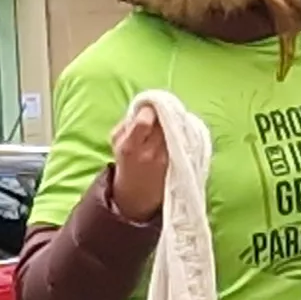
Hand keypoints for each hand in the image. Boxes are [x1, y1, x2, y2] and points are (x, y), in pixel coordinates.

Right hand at [106, 102, 168, 222]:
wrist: (137, 194)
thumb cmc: (127, 162)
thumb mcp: (117, 142)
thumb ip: (127, 123)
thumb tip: (146, 105)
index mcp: (129, 147)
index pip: (144, 121)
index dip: (149, 110)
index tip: (150, 109)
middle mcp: (149, 153)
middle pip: (163, 122)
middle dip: (164, 114)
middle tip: (162, 114)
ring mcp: (166, 159)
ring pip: (176, 129)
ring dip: (174, 123)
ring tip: (169, 124)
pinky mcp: (179, 163)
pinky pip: (183, 140)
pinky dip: (180, 133)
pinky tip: (176, 135)